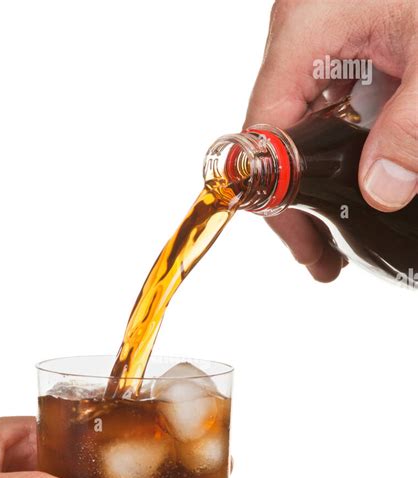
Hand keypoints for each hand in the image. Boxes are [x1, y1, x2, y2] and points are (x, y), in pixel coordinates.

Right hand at [245, 0, 417, 281]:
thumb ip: (412, 126)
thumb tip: (381, 191)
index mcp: (304, 30)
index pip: (266, 133)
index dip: (281, 198)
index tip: (304, 243)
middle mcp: (298, 33)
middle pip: (279, 139)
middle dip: (300, 202)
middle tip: (322, 255)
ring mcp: (317, 36)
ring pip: (301, 127)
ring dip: (319, 181)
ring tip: (336, 231)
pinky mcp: (341, 40)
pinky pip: (326, 106)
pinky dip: (337, 149)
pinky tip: (354, 179)